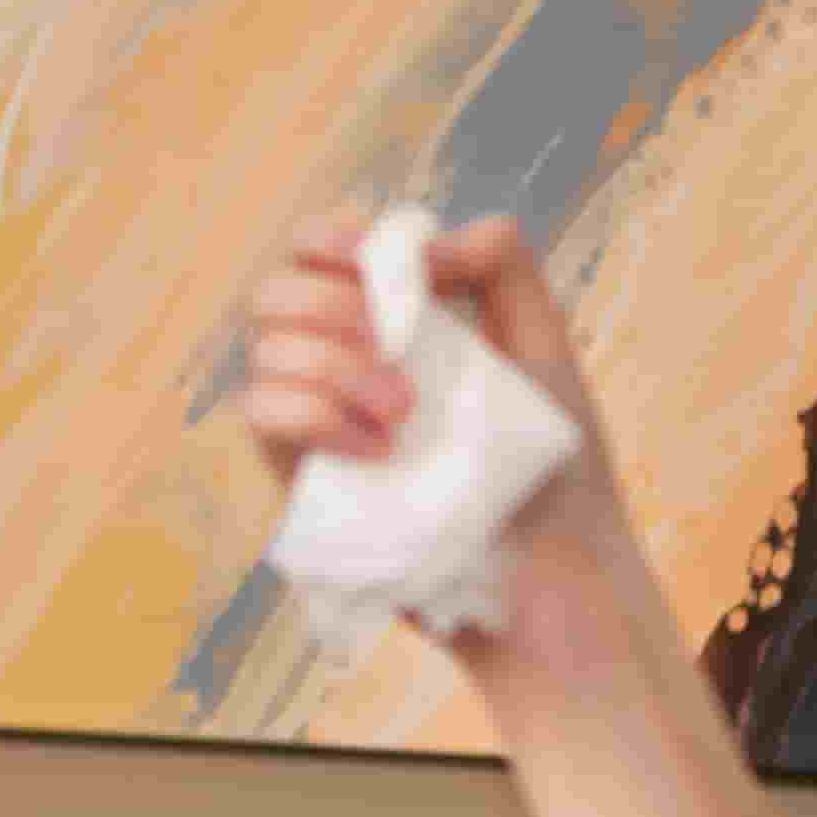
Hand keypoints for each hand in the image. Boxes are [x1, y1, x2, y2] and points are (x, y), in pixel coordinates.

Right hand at [236, 211, 671, 689]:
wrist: (552, 576)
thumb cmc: (552, 467)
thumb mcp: (544, 345)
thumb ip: (500, 264)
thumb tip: (418, 248)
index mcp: (393, 325)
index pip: (319, 253)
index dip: (329, 240)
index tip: (368, 259)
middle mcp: (341, 369)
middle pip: (276, 294)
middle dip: (330, 304)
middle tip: (392, 345)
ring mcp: (315, 428)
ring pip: (265, 352)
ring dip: (332, 364)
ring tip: (404, 411)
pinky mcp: (300, 485)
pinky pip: (264, 416)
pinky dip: (316, 414)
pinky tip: (377, 448)